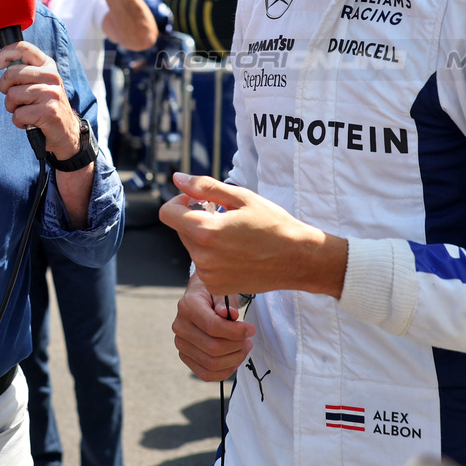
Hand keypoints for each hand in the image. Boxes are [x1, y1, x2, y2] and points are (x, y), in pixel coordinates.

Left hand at [0, 41, 80, 159]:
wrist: (67, 132)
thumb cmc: (47, 107)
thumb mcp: (41, 83)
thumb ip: (26, 71)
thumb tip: (2, 62)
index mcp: (48, 66)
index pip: (24, 48)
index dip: (6, 53)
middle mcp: (51, 76)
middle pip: (11, 73)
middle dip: (5, 88)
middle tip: (15, 98)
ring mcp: (51, 93)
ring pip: (12, 95)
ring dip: (12, 107)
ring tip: (25, 111)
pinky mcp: (48, 112)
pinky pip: (18, 114)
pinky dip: (19, 122)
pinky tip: (30, 122)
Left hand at [159, 172, 347, 297]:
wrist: (298, 259)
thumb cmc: (273, 224)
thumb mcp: (241, 198)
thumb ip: (204, 187)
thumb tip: (178, 179)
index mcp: (205, 231)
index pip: (167, 213)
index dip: (179, 202)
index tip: (199, 201)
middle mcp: (202, 257)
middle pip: (181, 230)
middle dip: (195, 220)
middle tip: (226, 217)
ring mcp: (209, 275)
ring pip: (193, 248)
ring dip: (205, 238)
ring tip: (236, 237)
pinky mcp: (216, 287)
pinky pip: (204, 266)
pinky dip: (214, 257)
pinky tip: (237, 253)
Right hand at [172, 273, 255, 381]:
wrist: (198, 299)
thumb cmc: (212, 294)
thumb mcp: (220, 290)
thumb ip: (224, 301)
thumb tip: (230, 315)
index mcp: (187, 306)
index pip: (213, 326)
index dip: (236, 332)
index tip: (251, 329)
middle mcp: (180, 326)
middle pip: (213, 348)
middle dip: (237, 346)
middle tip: (248, 340)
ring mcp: (181, 343)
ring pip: (211, 363)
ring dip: (234, 359)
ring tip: (243, 348)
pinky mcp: (185, 356)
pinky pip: (205, 374)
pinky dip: (224, 371)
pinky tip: (234, 360)